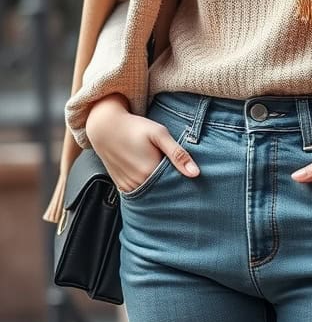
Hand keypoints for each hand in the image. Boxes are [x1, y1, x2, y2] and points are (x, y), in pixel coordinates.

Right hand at [85, 93, 199, 192]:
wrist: (105, 127)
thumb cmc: (134, 127)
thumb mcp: (159, 134)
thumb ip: (178, 153)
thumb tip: (195, 173)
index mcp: (150, 171)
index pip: (175, 185)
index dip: (183, 180)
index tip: (191, 178)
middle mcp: (138, 183)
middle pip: (163, 192)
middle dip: (172, 186)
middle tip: (178, 175)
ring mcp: (128, 187)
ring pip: (151, 194)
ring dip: (159, 188)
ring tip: (163, 174)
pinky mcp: (121, 187)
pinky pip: (139, 193)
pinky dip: (147, 188)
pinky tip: (150, 177)